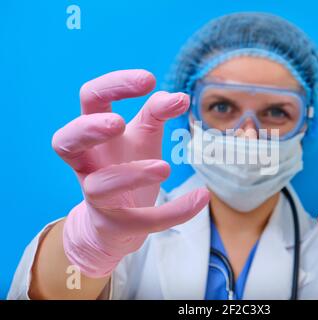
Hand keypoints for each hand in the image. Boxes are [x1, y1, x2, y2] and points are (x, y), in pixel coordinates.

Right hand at [52, 70, 209, 277]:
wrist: (116, 222)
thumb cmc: (125, 168)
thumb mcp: (143, 136)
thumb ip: (156, 113)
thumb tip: (180, 96)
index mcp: (96, 134)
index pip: (91, 99)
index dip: (113, 85)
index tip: (149, 79)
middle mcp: (88, 164)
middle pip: (65, 141)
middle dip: (89, 130)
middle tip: (118, 123)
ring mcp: (97, 197)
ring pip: (98, 187)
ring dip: (131, 176)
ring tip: (164, 167)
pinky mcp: (117, 223)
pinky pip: (142, 221)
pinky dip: (174, 211)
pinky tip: (202, 198)